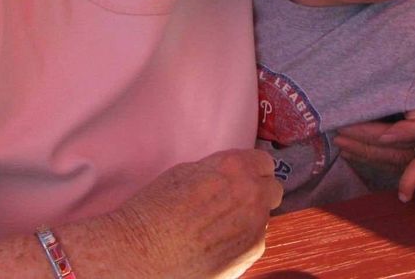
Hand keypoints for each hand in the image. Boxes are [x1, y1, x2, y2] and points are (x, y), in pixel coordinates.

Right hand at [93, 149, 281, 277]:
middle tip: (237, 200)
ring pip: (264, 215)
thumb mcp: (186, 172)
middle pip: (272, 188)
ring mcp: (255, 224)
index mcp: (234, 166)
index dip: (252, 169)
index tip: (244, 176)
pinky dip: (243, 239)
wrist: (141, 251)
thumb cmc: (155, 209)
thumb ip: (218, 171)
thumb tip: (232, 175)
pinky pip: (256, 239)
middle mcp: (251, 193)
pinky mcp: (251, 252)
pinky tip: (219, 242)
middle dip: (258, 192)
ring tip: (221, 225)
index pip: (264, 161)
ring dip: (250, 216)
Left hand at [334, 108, 414, 173]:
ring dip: (365, 152)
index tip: (380, 132)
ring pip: (397, 159)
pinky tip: (349, 152)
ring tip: (340, 142)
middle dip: (370, 140)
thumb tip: (414, 116)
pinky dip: (368, 157)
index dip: (406, 132)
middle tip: (342, 131)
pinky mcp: (413, 156)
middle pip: (407, 147)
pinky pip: (391, 163)